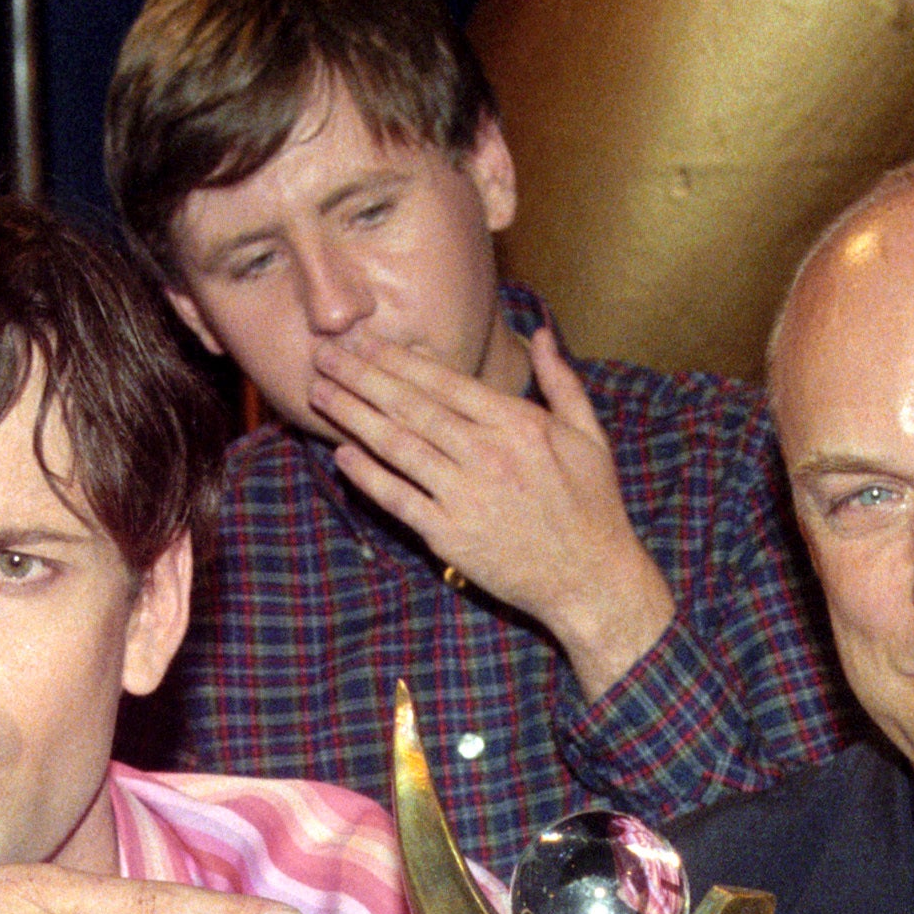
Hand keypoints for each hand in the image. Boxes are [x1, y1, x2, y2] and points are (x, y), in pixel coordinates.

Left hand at [314, 324, 675, 693]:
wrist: (592, 580)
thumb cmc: (593, 507)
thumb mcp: (589, 435)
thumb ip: (561, 381)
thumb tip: (541, 333)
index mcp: (518, 424)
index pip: (444, 382)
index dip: (397, 359)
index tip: (364, 341)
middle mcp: (487, 454)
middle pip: (410, 407)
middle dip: (362, 376)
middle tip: (324, 354)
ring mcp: (465, 496)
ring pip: (397, 447)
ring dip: (353, 417)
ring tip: (320, 393)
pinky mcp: (450, 537)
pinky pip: (399, 500)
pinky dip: (368, 477)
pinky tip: (341, 455)